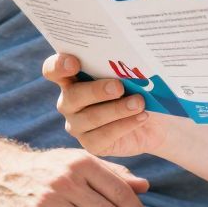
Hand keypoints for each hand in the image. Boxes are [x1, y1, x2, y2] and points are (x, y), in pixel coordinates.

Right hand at [44, 53, 167, 157]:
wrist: (154, 121)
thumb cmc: (138, 89)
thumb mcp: (130, 75)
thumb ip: (120, 69)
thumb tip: (127, 63)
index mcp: (72, 77)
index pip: (53, 70)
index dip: (58, 66)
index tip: (74, 63)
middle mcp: (69, 101)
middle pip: (73, 96)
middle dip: (96, 91)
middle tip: (119, 87)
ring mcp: (77, 124)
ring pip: (91, 117)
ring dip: (117, 109)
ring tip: (139, 103)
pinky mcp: (91, 143)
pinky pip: (103, 136)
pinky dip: (125, 124)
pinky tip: (141, 116)